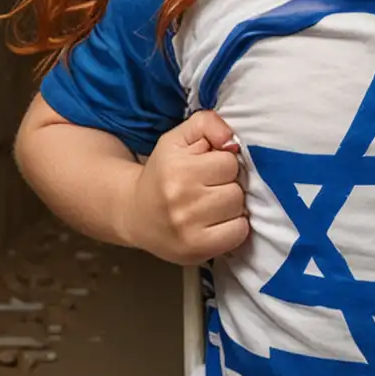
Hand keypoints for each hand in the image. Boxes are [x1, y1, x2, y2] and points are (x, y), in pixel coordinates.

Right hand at [123, 109, 247, 264]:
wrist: (135, 213)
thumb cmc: (164, 172)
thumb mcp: (179, 138)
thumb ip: (207, 124)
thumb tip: (231, 139)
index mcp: (178, 169)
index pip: (229, 162)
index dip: (223, 162)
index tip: (208, 168)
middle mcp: (182, 200)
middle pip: (236, 189)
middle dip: (228, 185)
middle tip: (210, 188)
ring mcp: (189, 229)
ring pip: (239, 211)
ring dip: (231, 207)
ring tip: (212, 205)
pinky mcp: (197, 251)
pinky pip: (238, 234)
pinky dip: (233, 228)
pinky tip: (216, 223)